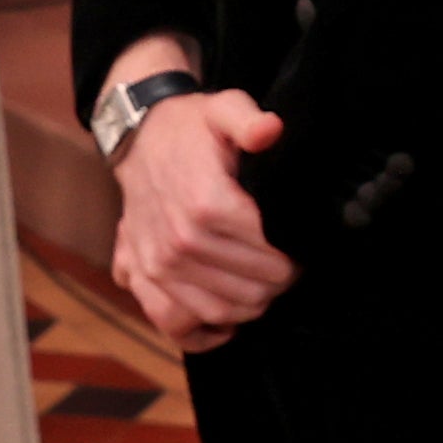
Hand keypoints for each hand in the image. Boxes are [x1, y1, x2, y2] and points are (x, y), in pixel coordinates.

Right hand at [109, 89, 293, 352]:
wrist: (140, 138)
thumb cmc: (191, 128)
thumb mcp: (224, 109)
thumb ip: (249, 120)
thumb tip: (271, 130)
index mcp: (206, 201)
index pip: (269, 253)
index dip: (294, 254)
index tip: (302, 245)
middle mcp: (180, 241)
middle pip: (252, 286)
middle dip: (280, 280)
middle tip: (290, 265)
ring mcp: (159, 264)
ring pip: (222, 310)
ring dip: (251, 305)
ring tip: (265, 285)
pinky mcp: (142, 276)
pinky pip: (173, 324)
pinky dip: (203, 334)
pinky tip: (227, 324)